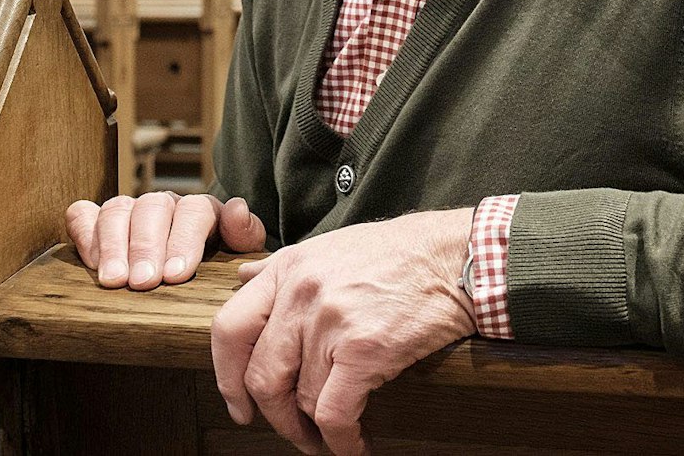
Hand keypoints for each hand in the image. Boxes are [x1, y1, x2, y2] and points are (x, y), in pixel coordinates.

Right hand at [65, 191, 267, 289]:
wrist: (187, 279)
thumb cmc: (215, 269)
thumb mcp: (239, 255)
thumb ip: (245, 234)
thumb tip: (236, 209)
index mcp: (200, 209)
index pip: (194, 210)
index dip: (184, 240)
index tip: (176, 275)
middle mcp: (163, 204)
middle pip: (152, 208)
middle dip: (147, 246)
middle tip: (144, 282)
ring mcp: (128, 211)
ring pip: (117, 211)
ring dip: (114, 246)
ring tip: (115, 281)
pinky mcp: (96, 222)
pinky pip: (83, 216)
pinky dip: (84, 233)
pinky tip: (90, 260)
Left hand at [212, 206, 474, 455]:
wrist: (456, 256)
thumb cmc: (399, 253)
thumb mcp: (329, 247)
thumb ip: (282, 267)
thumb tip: (242, 277)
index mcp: (287, 268)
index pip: (228, 329)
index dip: (227, 376)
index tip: (239, 403)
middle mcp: (301, 293)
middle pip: (261, 375)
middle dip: (274, 416)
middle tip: (293, 431)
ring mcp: (330, 321)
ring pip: (302, 398)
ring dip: (314, 430)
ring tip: (331, 436)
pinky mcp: (364, 348)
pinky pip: (334, 413)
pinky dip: (341, 441)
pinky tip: (355, 445)